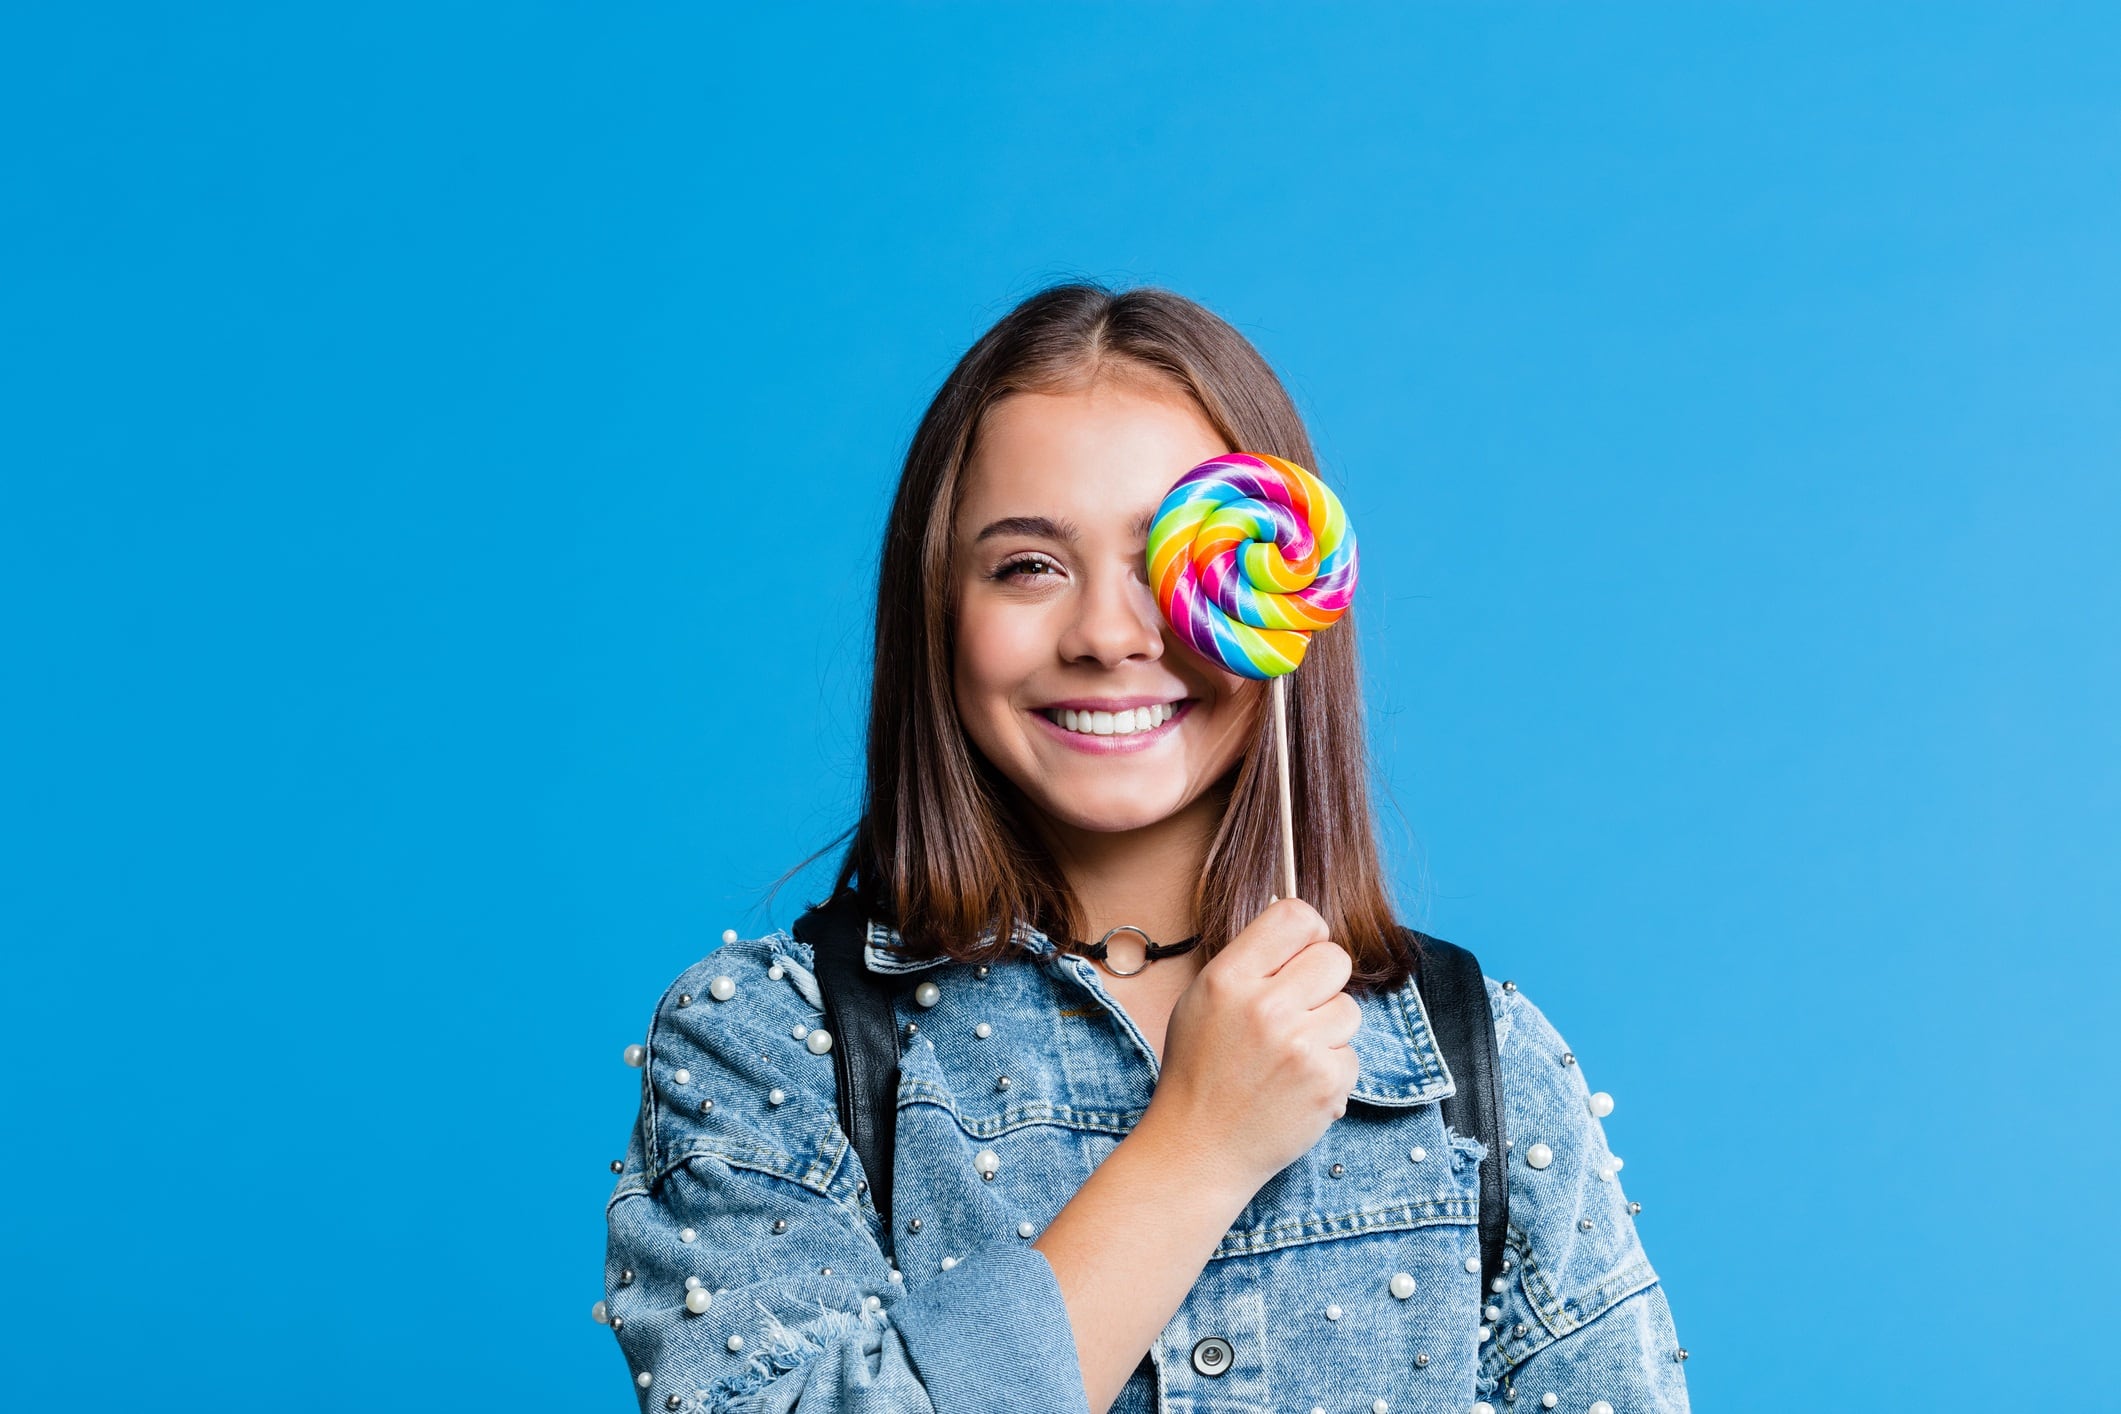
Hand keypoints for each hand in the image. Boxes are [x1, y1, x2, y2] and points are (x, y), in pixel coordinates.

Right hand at [1140, 896, 1360, 1197]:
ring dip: (1328, 1030)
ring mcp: (1298, 1047)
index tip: (1302, 953)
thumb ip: (1250, 963)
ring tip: (1290, 1055)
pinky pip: (1351, 1054)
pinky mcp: (1325, 1082)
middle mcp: (1264, 1007)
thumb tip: (1306, 929)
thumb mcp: (1202, 1001)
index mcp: (1228, 978)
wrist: (1199, 1148)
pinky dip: (1330, 1070)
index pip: (1296, 916)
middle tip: (1298, 1009)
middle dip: (1323, 982)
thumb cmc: (1200, 1071)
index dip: (1309, 931)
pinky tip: (1297, 1086)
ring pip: (1349, 1008)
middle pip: (1335, 958)